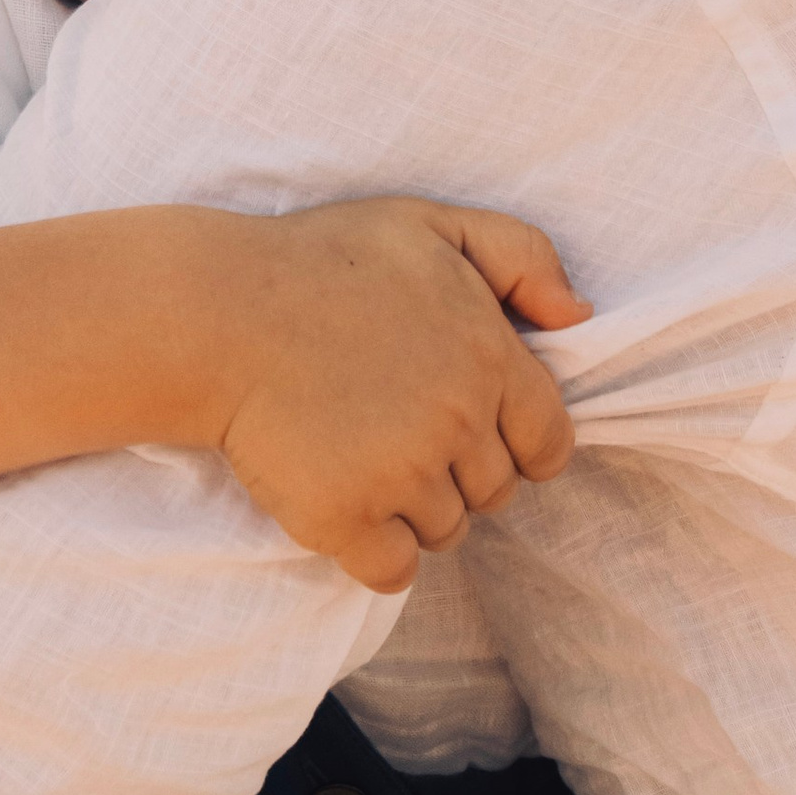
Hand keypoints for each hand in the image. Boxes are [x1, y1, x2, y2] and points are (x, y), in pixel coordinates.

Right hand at [202, 199, 587, 594]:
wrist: (215, 313)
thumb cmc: (322, 262)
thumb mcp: (429, 225)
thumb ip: (520, 254)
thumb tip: (579, 318)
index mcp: (488, 356)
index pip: (548, 441)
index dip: (516, 439)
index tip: (467, 422)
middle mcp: (457, 421)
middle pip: (494, 492)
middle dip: (456, 468)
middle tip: (392, 420)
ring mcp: (401, 475)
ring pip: (444, 531)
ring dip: (411, 505)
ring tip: (356, 444)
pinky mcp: (346, 519)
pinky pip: (392, 569)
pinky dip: (372, 546)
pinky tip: (339, 491)